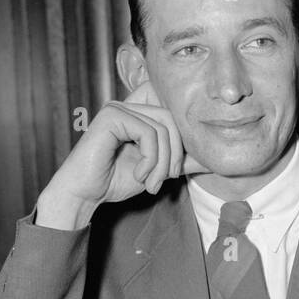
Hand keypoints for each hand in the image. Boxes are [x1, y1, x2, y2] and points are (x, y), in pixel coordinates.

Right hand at [34, 81, 201, 228]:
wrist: (84, 194)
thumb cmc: (115, 181)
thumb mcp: (158, 170)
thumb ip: (181, 161)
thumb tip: (213, 159)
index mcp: (139, 113)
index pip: (173, 109)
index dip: (182, 135)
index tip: (176, 168)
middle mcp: (129, 105)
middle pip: (174, 120)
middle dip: (175, 155)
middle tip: (165, 180)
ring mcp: (118, 108)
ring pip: (163, 128)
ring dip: (162, 163)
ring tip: (150, 183)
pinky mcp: (111, 116)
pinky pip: (148, 133)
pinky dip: (149, 160)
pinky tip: (138, 175)